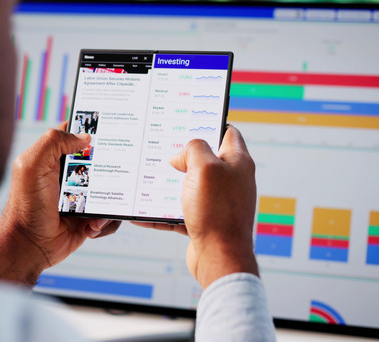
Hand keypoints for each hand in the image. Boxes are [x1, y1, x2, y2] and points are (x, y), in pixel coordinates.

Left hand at [0, 123, 119, 286]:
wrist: (29, 245)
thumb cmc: (26, 205)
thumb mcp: (32, 165)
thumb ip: (54, 142)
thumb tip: (85, 136)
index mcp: (55, 157)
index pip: (77, 134)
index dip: (92, 128)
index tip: (110, 126)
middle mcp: (70, 174)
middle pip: (102, 161)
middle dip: (112, 166)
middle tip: (117, 172)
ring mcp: (82, 196)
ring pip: (112, 189)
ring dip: (110, 200)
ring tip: (94, 212)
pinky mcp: (90, 217)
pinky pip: (111, 215)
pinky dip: (105, 222)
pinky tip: (90, 226)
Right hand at [132, 125, 257, 288]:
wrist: (220, 258)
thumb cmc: (217, 212)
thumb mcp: (205, 168)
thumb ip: (194, 150)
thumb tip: (180, 156)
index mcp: (237, 163)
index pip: (227, 133)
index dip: (210, 123)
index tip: (188, 121)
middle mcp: (230, 181)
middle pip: (204, 159)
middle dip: (182, 155)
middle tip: (162, 150)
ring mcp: (217, 202)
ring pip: (189, 185)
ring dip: (168, 184)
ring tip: (147, 178)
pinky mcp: (204, 221)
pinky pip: (178, 211)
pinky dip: (161, 212)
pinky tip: (142, 214)